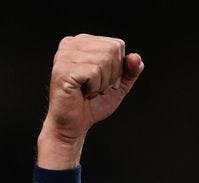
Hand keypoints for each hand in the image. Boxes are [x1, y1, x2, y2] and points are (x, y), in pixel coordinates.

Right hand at [37, 34, 143, 168]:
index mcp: (83, 42)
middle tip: (96, 87)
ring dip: (102, 82)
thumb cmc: (92, 104)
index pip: (117, 45)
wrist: (74, 124)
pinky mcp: (62, 69)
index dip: (118, 68)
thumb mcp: (118, 86)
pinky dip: (95, 87)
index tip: (103, 81)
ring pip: (104, 60)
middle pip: (112, 50)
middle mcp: (71, 44)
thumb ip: (129, 71)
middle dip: (111, 75)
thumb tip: (136, 58)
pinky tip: (83, 92)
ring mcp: (65, 55)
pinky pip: (94, 72)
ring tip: (88, 90)